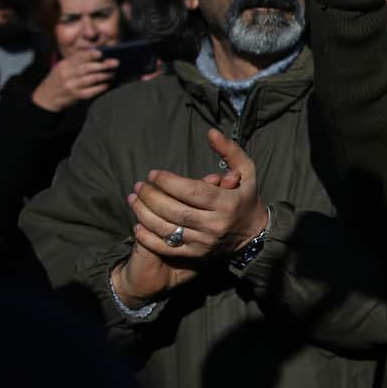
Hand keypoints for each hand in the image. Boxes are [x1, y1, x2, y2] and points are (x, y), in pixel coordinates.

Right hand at [30, 48, 118, 112]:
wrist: (45, 97)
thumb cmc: (57, 80)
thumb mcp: (61, 68)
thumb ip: (75, 62)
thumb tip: (96, 55)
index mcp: (64, 65)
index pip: (79, 57)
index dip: (91, 54)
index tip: (101, 53)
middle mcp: (67, 75)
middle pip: (87, 68)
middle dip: (103, 65)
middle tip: (115, 63)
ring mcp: (71, 86)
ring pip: (91, 79)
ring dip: (104, 76)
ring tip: (112, 73)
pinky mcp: (76, 96)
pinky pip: (91, 91)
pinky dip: (100, 87)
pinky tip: (106, 84)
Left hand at [110, 163, 240, 308]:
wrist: (253, 234)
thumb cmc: (245, 197)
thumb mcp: (246, 171)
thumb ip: (229, 151)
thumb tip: (210, 132)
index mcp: (227, 203)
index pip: (193, 192)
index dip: (170, 183)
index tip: (153, 174)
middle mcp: (216, 225)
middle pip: (177, 211)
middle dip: (153, 198)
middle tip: (138, 187)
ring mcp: (205, 242)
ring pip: (168, 229)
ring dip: (145, 215)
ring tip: (133, 201)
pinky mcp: (196, 255)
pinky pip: (167, 248)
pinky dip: (148, 238)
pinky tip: (137, 225)